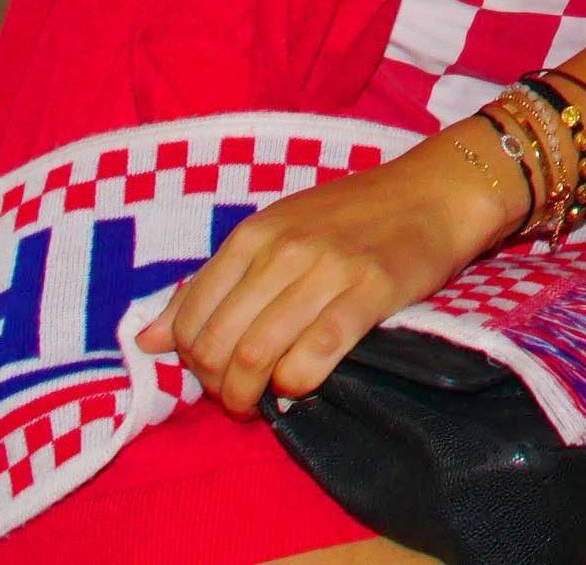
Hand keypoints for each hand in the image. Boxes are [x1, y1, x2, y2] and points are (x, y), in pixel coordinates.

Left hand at [133, 127, 510, 416]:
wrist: (432, 192)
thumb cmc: (350, 216)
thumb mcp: (274, 234)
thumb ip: (213, 284)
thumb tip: (147, 342)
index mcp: (255, 233)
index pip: (191, 317)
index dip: (192, 361)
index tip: (215, 372)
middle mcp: (284, 248)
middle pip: (220, 344)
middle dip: (219, 387)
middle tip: (240, 395)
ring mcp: (327, 269)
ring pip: (258, 356)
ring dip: (252, 396)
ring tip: (265, 400)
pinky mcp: (370, 291)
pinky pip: (315, 356)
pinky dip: (298, 384)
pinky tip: (303, 383)